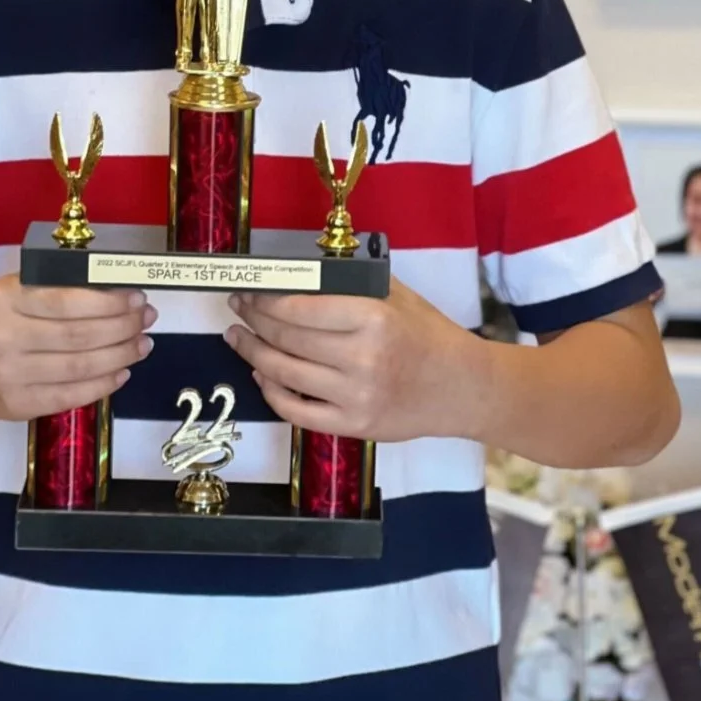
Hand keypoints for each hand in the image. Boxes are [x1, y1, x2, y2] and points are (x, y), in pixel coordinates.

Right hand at [0, 279, 154, 420]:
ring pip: (80, 367)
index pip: (70, 301)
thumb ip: (60, 289)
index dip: (111, 302)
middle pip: (80, 336)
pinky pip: (70, 396)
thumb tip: (121, 294)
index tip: (138, 299)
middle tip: (147, 321)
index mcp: (6, 299)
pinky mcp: (15, 405)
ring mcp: (8, 375)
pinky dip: (103, 385)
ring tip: (141, 345)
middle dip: (124, 328)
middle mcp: (3, 337)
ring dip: (121, 356)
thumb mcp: (16, 292)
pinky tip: (121, 372)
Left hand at [225, 282, 485, 442]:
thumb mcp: (399, 297)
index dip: (265, 300)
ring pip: (284, 374)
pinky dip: (272, 392)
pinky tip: (263, 374)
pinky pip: (296, 411)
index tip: (249, 291)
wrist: (462, 387)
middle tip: (238, 308)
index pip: (301, 309)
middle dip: (253, 321)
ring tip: (239, 339)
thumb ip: (354, 285)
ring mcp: (356, 397)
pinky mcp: (353, 426)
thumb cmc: (430, 336)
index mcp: (374, 319)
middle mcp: (363, 358)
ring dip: (253, 354)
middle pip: (287, 339)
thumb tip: (301, 275)